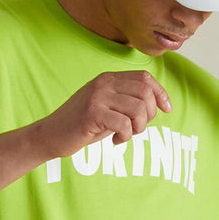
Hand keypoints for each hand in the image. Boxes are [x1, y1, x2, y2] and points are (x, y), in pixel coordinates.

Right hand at [41, 70, 171, 157]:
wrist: (51, 135)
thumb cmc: (82, 125)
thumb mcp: (107, 107)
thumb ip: (127, 101)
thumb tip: (157, 103)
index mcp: (108, 78)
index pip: (145, 78)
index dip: (160, 93)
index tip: (167, 110)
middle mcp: (103, 83)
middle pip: (145, 93)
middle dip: (149, 115)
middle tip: (137, 128)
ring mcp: (97, 97)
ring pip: (138, 109)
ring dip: (138, 127)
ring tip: (126, 135)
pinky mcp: (92, 113)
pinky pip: (124, 124)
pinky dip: (125, 137)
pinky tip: (115, 141)